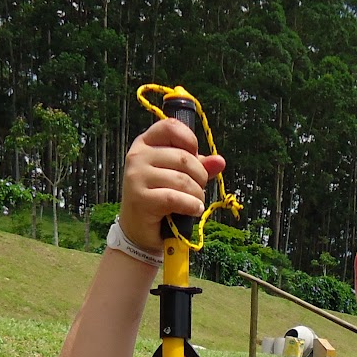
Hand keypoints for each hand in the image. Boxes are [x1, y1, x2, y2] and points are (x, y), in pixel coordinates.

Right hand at [119, 119, 225, 255]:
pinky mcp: (140, 198)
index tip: (196, 156)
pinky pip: (175, 198)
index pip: (170, 127)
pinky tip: (194, 210)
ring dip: (197, 194)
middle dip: (199, 176)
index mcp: (145, 143)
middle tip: (199, 189)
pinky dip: (191, 205)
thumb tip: (220, 161)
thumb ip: (198, 165)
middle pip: (183, 157)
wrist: (138, 229)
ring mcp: (136, 176)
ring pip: (182, 179)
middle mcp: (137, 156)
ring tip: (196, 202)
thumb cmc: (158, 198)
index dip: (190, 140)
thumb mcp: (178, 176)